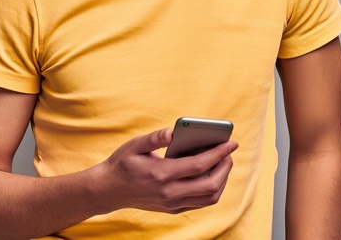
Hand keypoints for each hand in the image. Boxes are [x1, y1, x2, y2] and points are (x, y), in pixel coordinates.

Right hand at [96, 128, 237, 213]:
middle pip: (210, 185)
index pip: (200, 165)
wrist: (109, 190)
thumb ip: (153, 138)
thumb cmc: (122, 164)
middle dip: (225, 168)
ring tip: (222, 164)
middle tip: (228, 153)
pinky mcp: (172, 209)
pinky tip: (210, 174)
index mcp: (162, 174)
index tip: (231, 143)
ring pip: (209, 198)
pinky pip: (200, 203)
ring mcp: (172, 203)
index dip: (219, 153)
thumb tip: (171, 131)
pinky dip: (211, 190)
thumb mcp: (134, 145)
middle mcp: (169, 192)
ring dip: (221, 181)